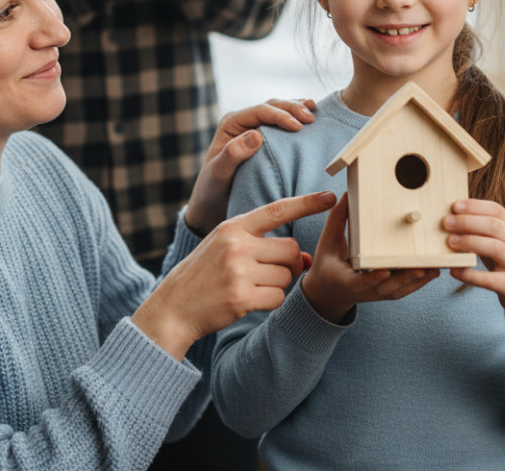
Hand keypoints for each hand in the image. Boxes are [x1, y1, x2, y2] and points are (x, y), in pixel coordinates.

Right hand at [133, 191, 337, 358]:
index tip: (330, 197)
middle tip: (274, 271)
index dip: (306, 204)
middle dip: (291, 262)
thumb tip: (305, 257)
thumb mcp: (227, 247)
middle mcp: (236, 245)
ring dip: (279, 283)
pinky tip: (250, 300)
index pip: (277, 210)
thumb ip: (262, 245)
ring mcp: (238, 272)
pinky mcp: (241, 297)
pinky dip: (271, 301)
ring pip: (287, 275)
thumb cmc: (204, 274)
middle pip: (290, 249)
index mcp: (233, 227)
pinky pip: (278, 297)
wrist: (174, 307)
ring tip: (254, 286)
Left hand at [184, 98, 316, 235]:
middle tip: (312, 118)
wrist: (213, 202)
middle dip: (293, 108)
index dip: (281, 116)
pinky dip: (297, 118)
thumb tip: (255, 135)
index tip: (299, 127)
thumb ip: (232, 154)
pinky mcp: (265, 137)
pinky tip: (311, 119)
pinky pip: (282, 122)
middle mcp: (243, 121)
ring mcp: (254, 127)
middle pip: (271, 106)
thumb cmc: (213, 189)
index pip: (260, 112)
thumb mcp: (219, 174)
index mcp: (231, 124)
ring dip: (297, 109)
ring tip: (315, 112)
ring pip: (279, 109)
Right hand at [300, 194, 438, 323]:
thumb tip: (347, 194)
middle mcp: (362, 291)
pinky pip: (403, 290)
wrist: (329, 292)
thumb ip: (338, 219)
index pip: (358, 282)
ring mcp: (375, 294)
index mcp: (344, 280)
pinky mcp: (385, 293)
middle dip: (403, 279)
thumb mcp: (327, 242)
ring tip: (434, 268)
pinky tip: (433, 271)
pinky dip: (419, 283)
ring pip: (398, 291)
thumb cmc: (327, 263)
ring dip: (417, 281)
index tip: (385, 271)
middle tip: (420, 269)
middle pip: (385, 288)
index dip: (372, 278)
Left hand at [443, 199, 504, 328]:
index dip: (475, 206)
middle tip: (446, 222)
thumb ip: (484, 230)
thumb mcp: (503, 241)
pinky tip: (454, 271)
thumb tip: (453, 217)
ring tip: (450, 242)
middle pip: (494, 226)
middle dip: (468, 222)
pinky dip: (470, 275)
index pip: (496, 210)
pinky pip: (490, 279)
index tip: (454, 205)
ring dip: (470, 242)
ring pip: (495, 248)